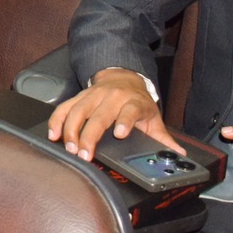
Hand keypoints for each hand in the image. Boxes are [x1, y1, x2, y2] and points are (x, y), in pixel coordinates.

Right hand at [46, 69, 181, 162]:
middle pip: (98, 115)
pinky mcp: (80, 96)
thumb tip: (179, 154)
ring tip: (69, 147)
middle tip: (84, 154)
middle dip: (89, 135)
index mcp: (133, 102)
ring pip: (77, 110)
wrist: (124, 77)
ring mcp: (93, 95)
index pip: (129, 110)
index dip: (124, 120)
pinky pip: (65, 107)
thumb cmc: (138, 101)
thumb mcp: (153, 118)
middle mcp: (112, 97)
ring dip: (70, 130)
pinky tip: (53, 134)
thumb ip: (163, 138)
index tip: (119, 133)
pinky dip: (57, 120)